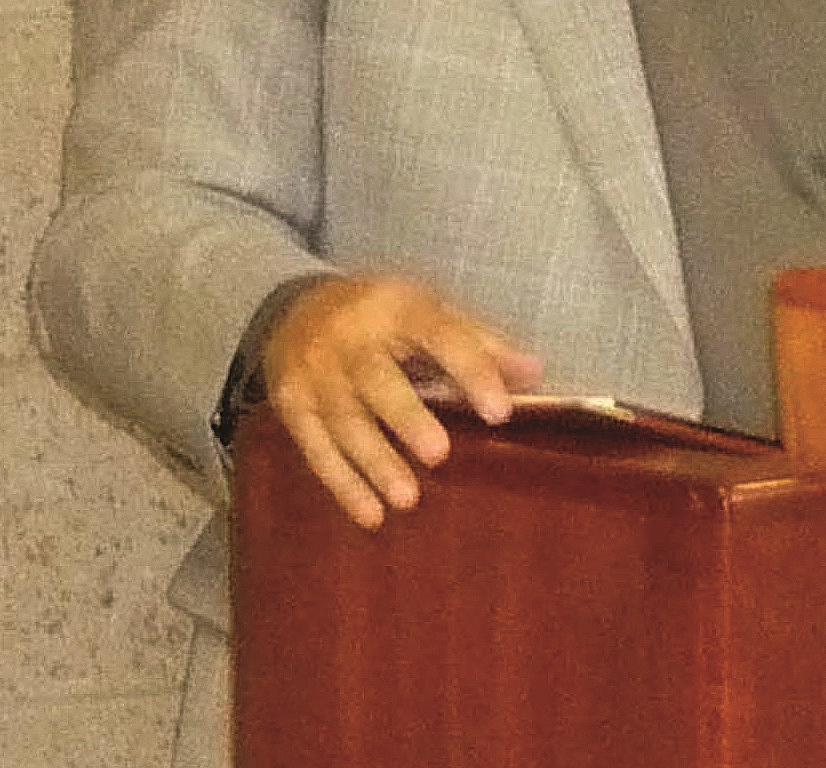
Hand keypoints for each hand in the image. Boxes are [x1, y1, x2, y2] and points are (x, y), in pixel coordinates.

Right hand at [257, 276, 540, 530]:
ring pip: (345, 423)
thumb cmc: (381, 317)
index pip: (440, 337)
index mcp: (397, 309)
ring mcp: (314, 376)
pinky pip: (316, 450)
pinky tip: (370, 515)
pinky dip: (343, 485)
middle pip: (378, 382)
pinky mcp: (291, 408)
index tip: (500, 412)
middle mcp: (350, 341)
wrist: (292, 309)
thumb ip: (480, 344)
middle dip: (407, 419)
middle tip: (439, 455)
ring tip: (407, 501)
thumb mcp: (430, 312)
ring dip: (375, 464)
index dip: (471, 372)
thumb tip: (535, 375)